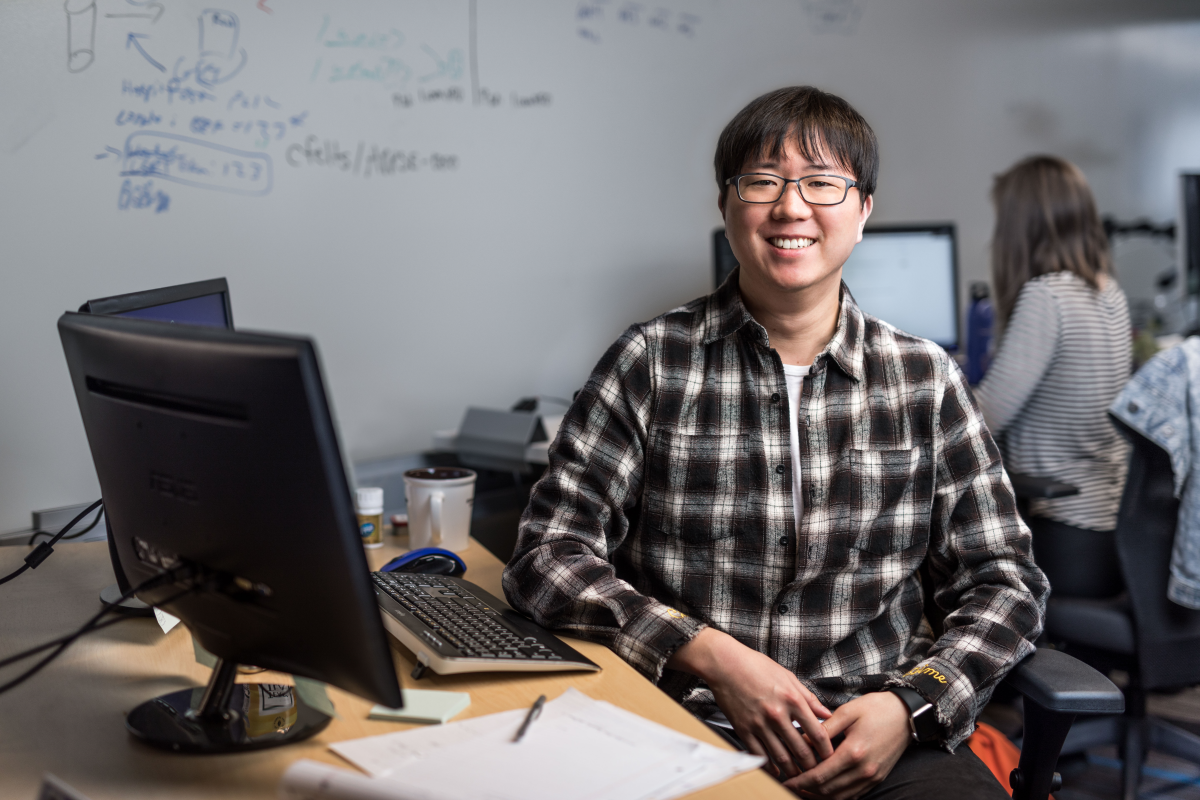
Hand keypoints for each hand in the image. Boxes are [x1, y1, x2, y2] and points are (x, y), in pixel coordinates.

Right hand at [667, 628, 833, 778]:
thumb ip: (809, 698)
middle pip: (801, 750)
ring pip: (781, 756)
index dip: (826, 749)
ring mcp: (759, 723)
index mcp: (792, 699)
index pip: (817, 733)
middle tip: (816, 770)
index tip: (829, 756)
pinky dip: (770, 766)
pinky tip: (776, 770)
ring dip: (792, 770)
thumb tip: (827, 713)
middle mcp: (777, 714)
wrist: (725, 664)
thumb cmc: (756, 666)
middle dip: (812, 764)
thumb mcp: (788, 677)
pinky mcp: (744, 729)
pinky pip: (759, 754)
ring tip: (799, 775)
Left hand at [784, 691, 911, 798]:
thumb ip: (823, 729)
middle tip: (789, 785)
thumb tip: (801, 741)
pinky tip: (823, 790)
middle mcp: (864, 770)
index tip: (786, 780)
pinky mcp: (877, 778)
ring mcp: (872, 777)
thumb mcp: (847, 712)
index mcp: (853, 752)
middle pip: (827, 790)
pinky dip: (836, 796)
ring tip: (802, 789)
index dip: (800, 781)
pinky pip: (853, 795)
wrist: (906, 714)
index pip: (820, 775)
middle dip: (805, 790)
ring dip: (819, 796)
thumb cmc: (876, 708)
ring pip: (840, 797)